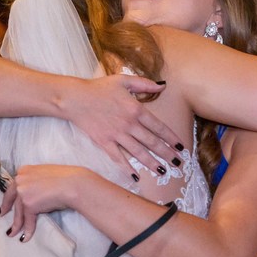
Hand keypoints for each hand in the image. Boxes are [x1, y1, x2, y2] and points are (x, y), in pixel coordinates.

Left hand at [2, 165, 86, 240]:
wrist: (73, 184)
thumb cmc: (65, 178)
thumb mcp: (45, 174)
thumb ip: (35, 181)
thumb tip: (34, 192)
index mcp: (24, 171)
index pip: (14, 185)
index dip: (10, 195)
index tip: (6, 200)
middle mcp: (20, 180)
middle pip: (11, 198)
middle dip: (6, 208)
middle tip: (1, 215)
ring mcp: (23, 192)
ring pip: (18, 212)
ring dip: (16, 225)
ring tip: (12, 233)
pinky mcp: (29, 204)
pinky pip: (28, 220)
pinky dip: (27, 230)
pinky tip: (25, 238)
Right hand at [63, 74, 182, 174]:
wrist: (76, 99)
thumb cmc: (99, 88)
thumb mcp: (124, 80)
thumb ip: (144, 84)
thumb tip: (162, 86)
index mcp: (136, 109)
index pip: (159, 127)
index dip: (171, 138)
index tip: (181, 147)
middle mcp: (129, 124)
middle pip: (152, 142)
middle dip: (167, 154)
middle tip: (178, 164)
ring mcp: (116, 135)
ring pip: (139, 153)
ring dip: (152, 163)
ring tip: (163, 172)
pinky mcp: (104, 142)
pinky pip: (118, 158)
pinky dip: (127, 168)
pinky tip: (135, 176)